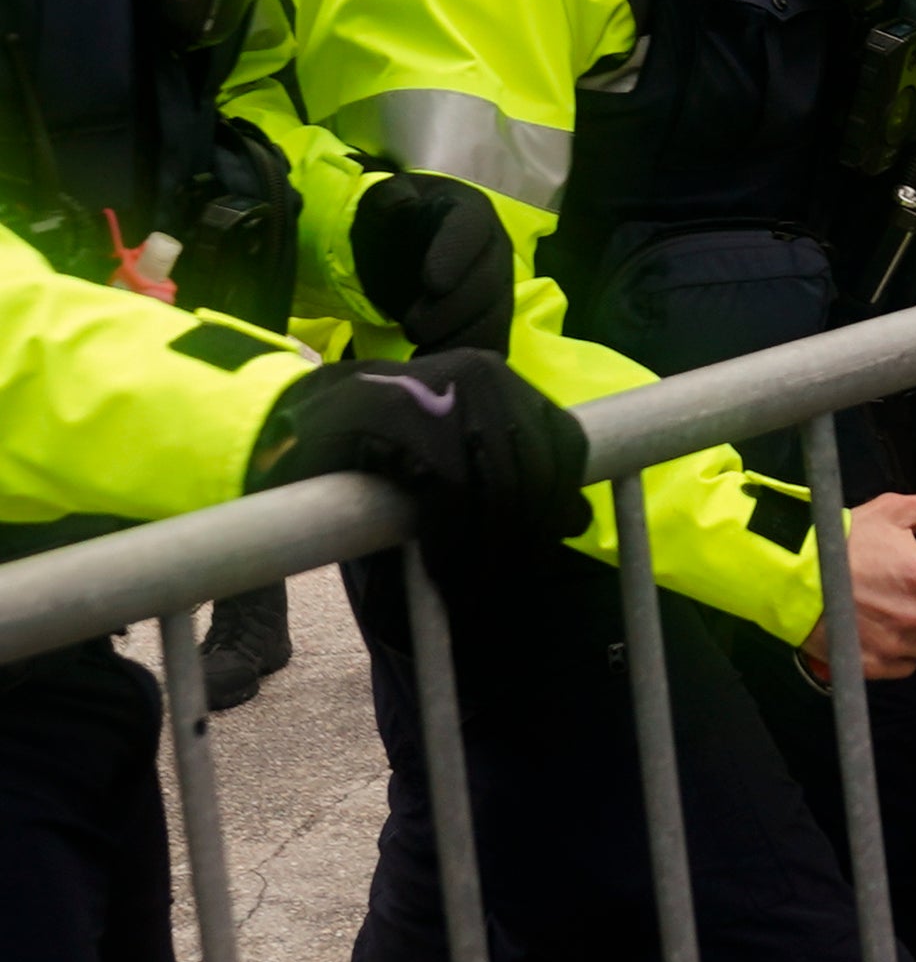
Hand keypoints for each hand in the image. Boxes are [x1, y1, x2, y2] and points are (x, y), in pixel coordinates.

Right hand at [247, 350, 589, 557]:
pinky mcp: (398, 413)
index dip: (559, 505)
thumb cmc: (379, 448)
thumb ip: (515, 475)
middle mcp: (481, 372)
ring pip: (497, 484)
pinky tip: (443, 570)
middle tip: (505, 586)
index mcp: (502, 377)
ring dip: (489, 549)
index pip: (564, 444)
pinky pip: (449, 489)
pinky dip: (451, 538)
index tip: (541, 552)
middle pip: (533, 470)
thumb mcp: (457, 457)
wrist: (287, 429)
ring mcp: (439, 386)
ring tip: (473, 589)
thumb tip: (582, 519)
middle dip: (523, 538)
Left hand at [350, 170, 518, 355]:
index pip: (470, 228)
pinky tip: (443, 371)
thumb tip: (398, 205)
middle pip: (487, 282)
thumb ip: (390, 202)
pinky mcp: (494, 316)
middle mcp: (495, 248)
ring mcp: (499, 285)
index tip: (432, 284)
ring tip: (424, 358)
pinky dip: (470, 358)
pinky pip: (493, 340)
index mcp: (470, 211)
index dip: (455, 255)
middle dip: (453, 310)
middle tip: (413, 330)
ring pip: (494, 317)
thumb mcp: (388, 201)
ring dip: (462, 341)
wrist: (411, 244)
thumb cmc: (398, 220)